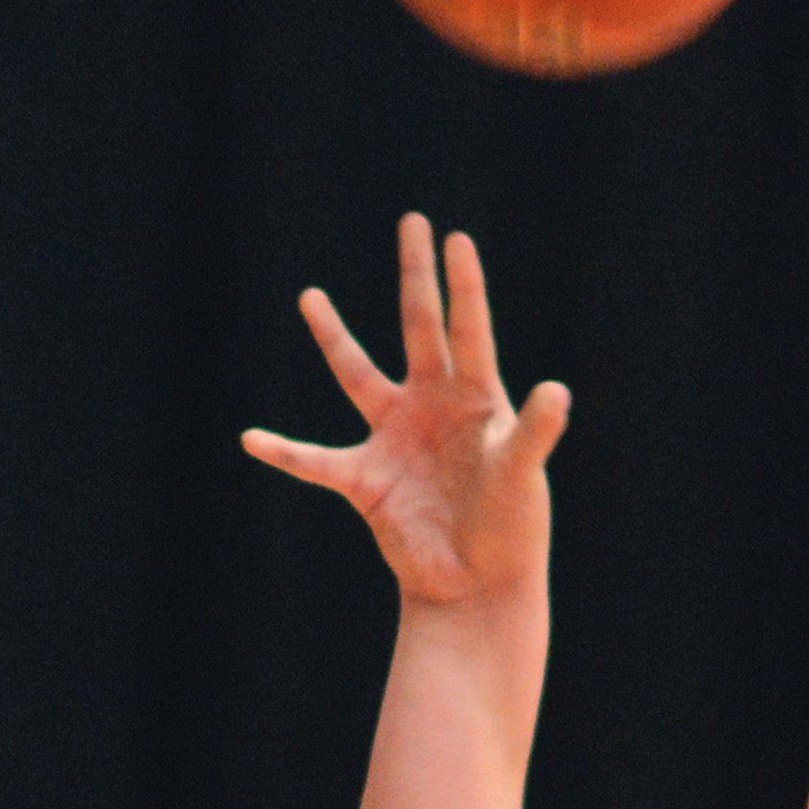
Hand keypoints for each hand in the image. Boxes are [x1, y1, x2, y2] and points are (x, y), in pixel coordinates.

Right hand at [243, 213, 568, 606]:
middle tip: (412, 223)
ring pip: (357, 374)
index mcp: (476, 400)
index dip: (463, 284)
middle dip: (416, 275)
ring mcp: (395, 437)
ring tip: (311, 297)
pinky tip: (252, 440)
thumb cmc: (510, 530)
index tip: (454, 238)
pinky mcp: (367, 479)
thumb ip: (533, 433)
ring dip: (333, 337)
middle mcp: (432, 406)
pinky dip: (284, 453)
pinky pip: (316, 462)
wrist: (476, 586)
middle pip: (419, 326)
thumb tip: (556, 391)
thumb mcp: (522, 478)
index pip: (468, 328)